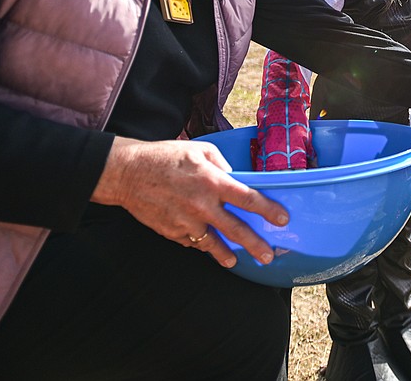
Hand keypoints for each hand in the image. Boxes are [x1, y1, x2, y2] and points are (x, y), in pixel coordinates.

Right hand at [92, 137, 288, 267]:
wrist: (128, 173)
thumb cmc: (165, 157)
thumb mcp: (199, 150)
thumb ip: (221, 164)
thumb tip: (235, 177)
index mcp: (212, 181)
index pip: (247, 198)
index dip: (268, 210)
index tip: (282, 220)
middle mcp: (202, 205)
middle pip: (236, 230)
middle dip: (255, 245)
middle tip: (268, 256)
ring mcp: (186, 222)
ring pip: (213, 244)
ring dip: (227, 255)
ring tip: (236, 260)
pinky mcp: (172, 232)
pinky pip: (192, 242)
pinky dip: (201, 243)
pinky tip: (206, 245)